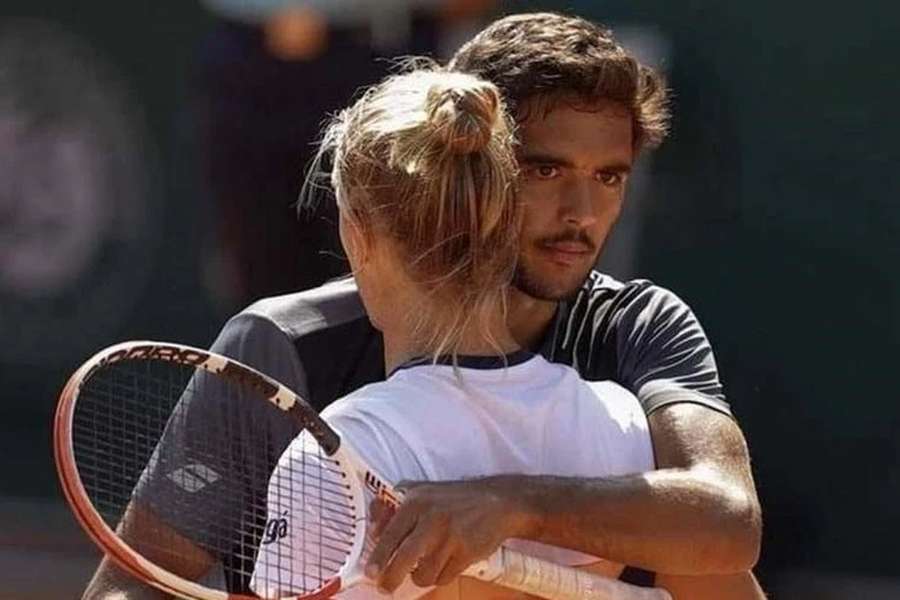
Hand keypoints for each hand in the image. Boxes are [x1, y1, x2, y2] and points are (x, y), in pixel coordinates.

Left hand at [365, 477, 539, 591]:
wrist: (497, 502)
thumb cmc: (453, 499)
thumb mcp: (424, 492)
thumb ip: (396, 506)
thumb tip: (374, 529)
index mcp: (417, 501)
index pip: (391, 534)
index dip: (379, 556)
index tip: (370, 572)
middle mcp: (432, 518)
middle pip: (404, 558)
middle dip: (390, 578)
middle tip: (385, 586)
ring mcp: (451, 536)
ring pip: (424, 574)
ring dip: (421, 576)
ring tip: (425, 568)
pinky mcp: (467, 552)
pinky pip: (444, 577)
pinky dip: (441, 576)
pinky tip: (446, 563)